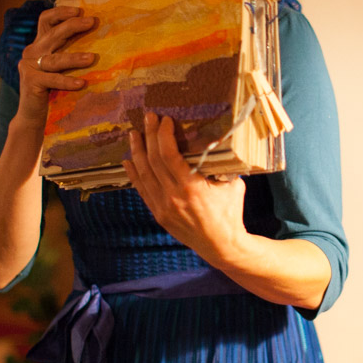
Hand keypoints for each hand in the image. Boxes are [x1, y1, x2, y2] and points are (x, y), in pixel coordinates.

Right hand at [15, 5, 96, 126]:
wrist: (34, 115)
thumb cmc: (53, 90)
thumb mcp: (61, 67)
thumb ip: (69, 52)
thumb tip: (99, 40)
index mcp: (40, 44)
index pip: (46, 20)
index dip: (61, 12)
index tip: (80, 10)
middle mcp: (32, 51)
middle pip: (52, 34)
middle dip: (73, 26)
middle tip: (92, 22)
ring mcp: (29, 66)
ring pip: (55, 59)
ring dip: (74, 57)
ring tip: (92, 58)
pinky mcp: (30, 82)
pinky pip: (52, 80)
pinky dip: (67, 81)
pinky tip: (81, 83)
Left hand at [124, 113, 247, 262]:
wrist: (221, 245)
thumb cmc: (230, 212)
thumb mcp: (232, 184)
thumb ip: (223, 164)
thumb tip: (219, 140)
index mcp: (191, 187)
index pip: (169, 154)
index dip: (164, 134)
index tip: (165, 120)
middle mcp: (173, 196)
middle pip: (153, 160)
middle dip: (149, 136)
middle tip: (148, 118)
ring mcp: (163, 206)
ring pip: (143, 174)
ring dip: (137, 151)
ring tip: (134, 134)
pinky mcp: (159, 214)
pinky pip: (142, 190)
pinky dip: (134, 174)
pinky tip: (129, 160)